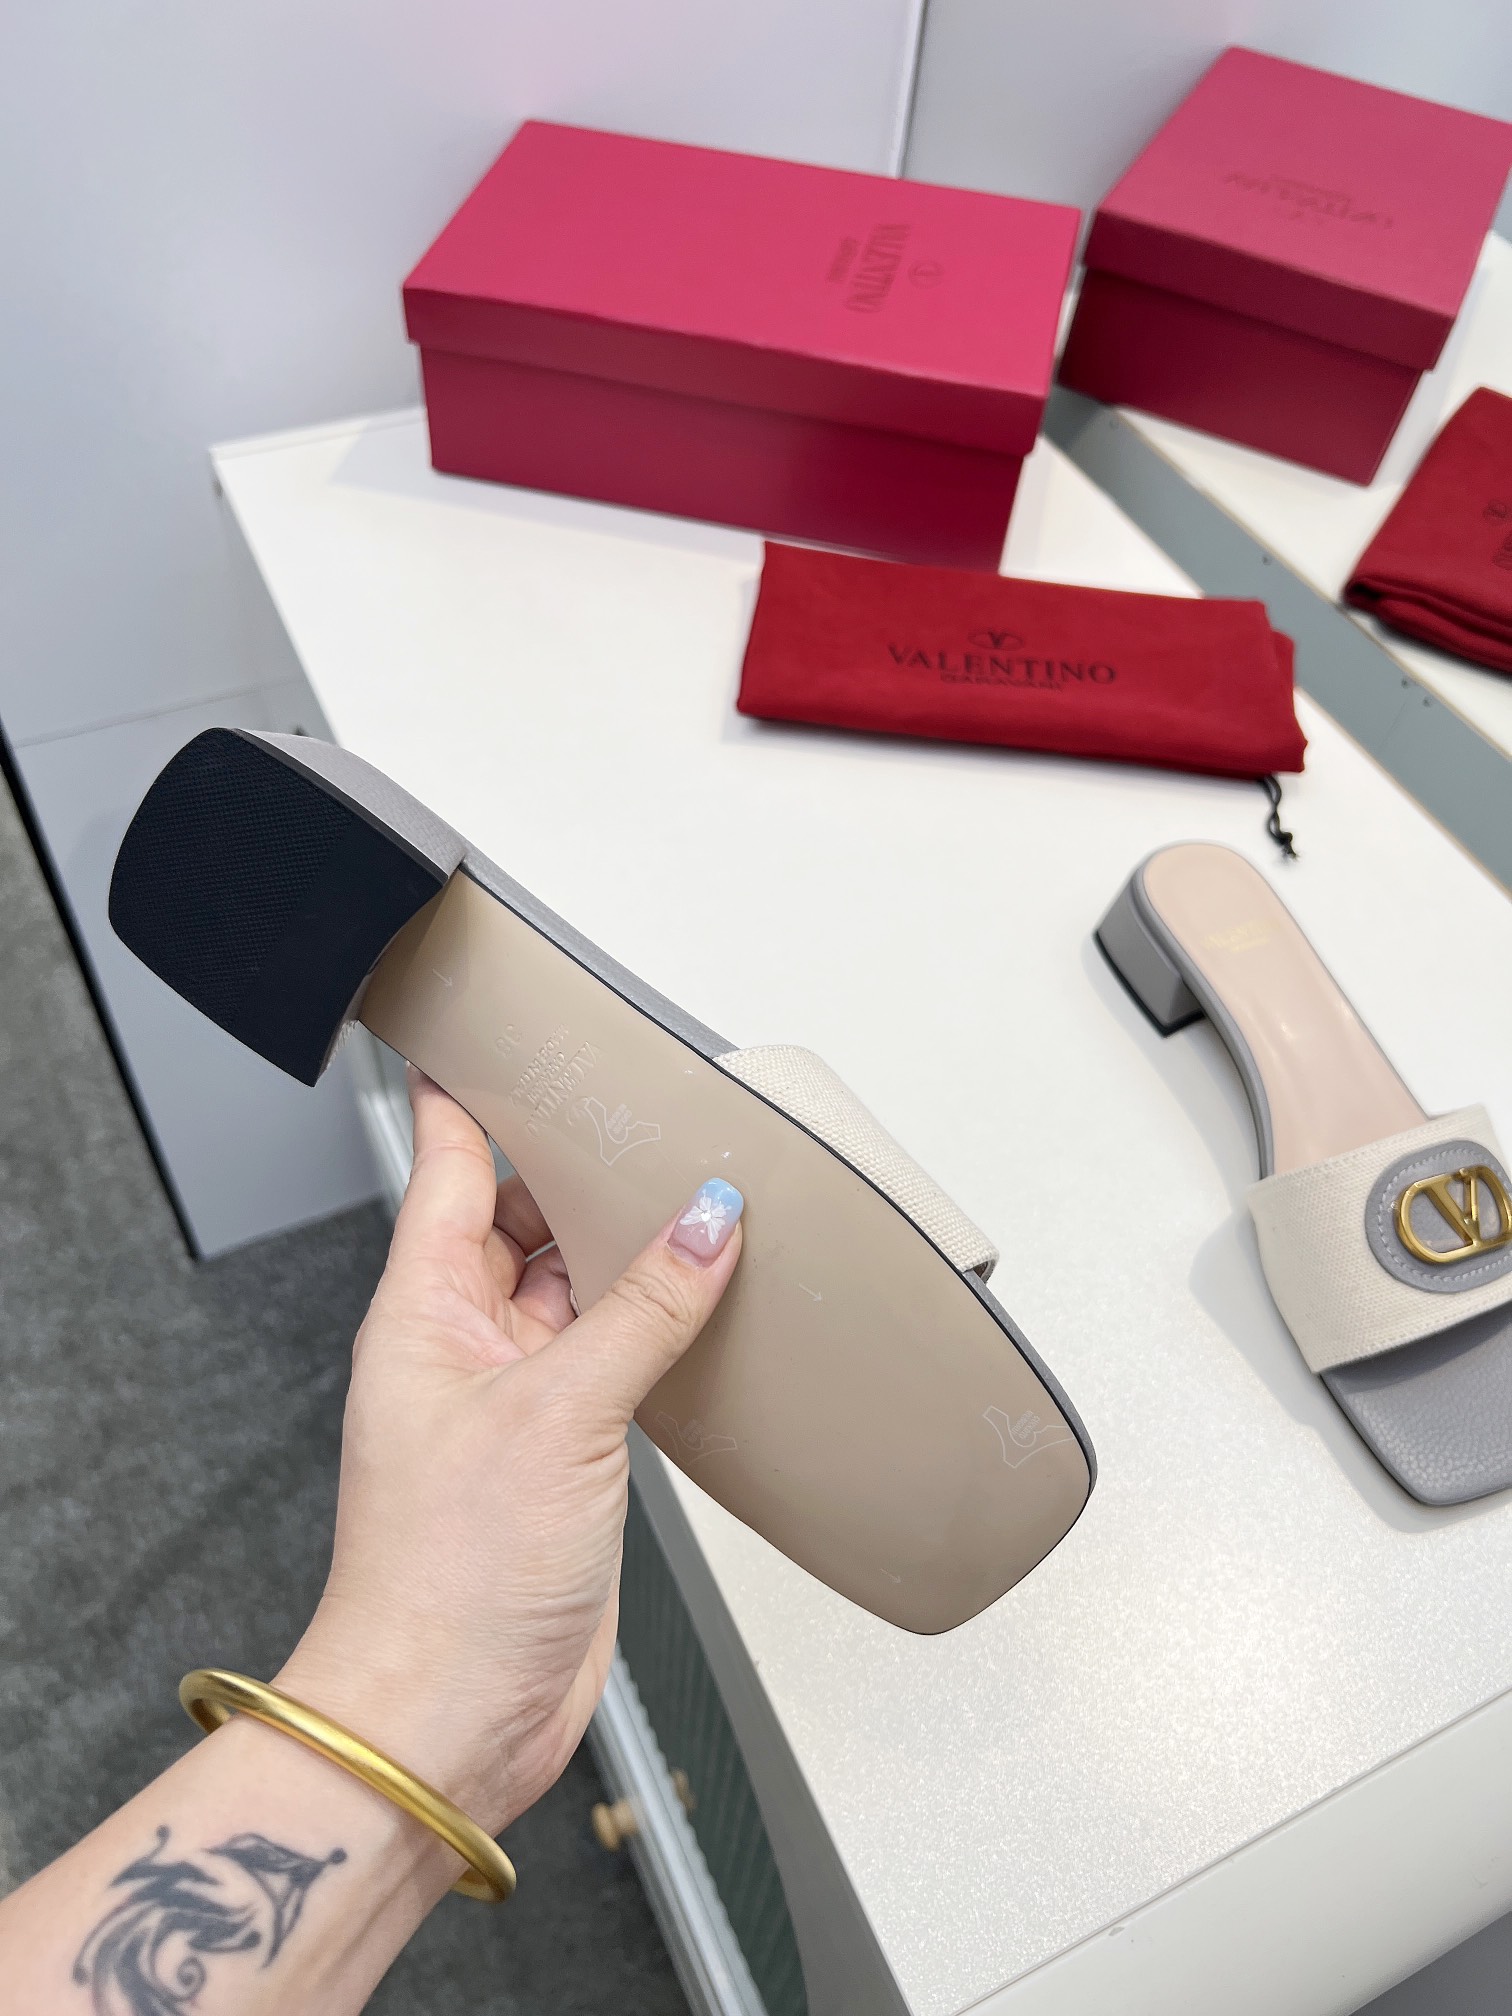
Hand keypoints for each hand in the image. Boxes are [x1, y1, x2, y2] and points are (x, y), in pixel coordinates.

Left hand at [276, 1068, 742, 1835]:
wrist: (446, 1719)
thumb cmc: (446, 1581)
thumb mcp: (558, 1414)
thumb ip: (643, 1309)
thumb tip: (708, 1219)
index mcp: (424, 1311)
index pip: (450, 1167)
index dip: (475, 1096)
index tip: (497, 1031)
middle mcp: (464, 1346)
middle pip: (525, 1223)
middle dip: (585, 1175)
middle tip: (656, 1122)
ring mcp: (515, 1402)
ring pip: (577, 1291)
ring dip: (632, 1256)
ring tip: (700, 1202)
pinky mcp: (563, 1456)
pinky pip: (613, 1361)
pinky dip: (657, 1330)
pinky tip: (705, 1309)